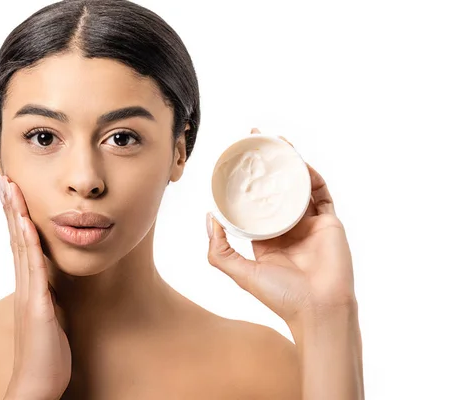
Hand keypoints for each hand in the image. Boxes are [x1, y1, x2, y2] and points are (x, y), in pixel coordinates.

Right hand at [0, 170, 71, 399]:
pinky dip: (26, 242)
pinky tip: (24, 221)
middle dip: (8, 202)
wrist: (39, 384)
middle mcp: (24, 282)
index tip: (12, 184)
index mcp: (30, 283)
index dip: (15, 212)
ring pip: (19, 244)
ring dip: (13, 213)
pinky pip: (31, 267)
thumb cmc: (47, 353)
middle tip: (1, 171)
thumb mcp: (52, 314)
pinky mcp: (35, 305)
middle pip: (14, 234)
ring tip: (8, 183)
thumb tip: (56, 277)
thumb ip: (50, 293)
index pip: (21, 239)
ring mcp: (28, 292)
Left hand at [206, 130, 355, 327]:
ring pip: (299, 186)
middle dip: (267, 165)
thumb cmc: (281, 295)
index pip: (254, 204)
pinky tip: (299, 162)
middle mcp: (287, 228)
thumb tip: (210, 217)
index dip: (245, 183)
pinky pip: (321, 193)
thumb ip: (219, 249)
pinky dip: (312, 176)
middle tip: (256, 139)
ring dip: (290, 163)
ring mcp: (309, 224)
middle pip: (276, 189)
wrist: (319, 308)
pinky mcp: (329, 222)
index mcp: (267, 239)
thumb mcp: (239, 272)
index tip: (234, 162)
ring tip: (278, 141)